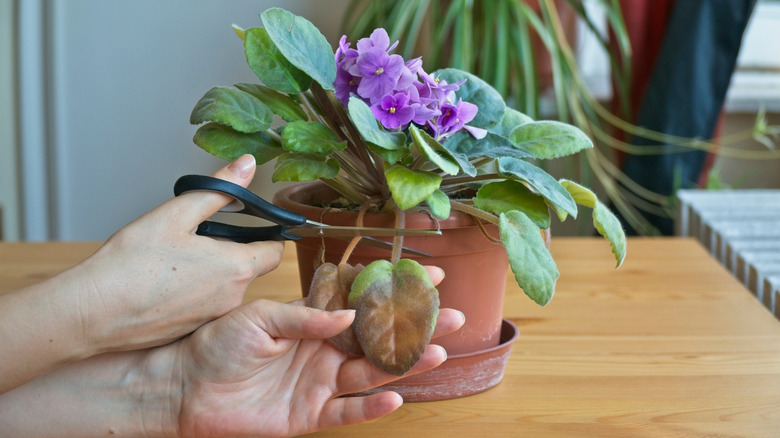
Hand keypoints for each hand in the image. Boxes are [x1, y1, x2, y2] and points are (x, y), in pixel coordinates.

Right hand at [75, 154, 283, 352]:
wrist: (92, 313)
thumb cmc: (130, 263)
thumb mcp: (176, 213)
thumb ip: (218, 189)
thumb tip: (247, 164)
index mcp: (235, 267)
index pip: (275, 251)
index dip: (269, 234)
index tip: (253, 222)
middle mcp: (232, 298)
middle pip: (249, 268)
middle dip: (233, 249)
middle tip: (199, 235)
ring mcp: (212, 318)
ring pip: (226, 287)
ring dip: (212, 270)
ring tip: (174, 259)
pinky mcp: (192, 332)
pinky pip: (205, 306)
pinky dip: (194, 291)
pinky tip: (164, 282)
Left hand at [172, 268, 461, 436]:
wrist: (185, 387)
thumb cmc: (217, 344)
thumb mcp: (259, 317)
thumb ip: (305, 316)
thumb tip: (347, 315)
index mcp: (314, 320)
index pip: (363, 302)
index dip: (394, 290)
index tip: (428, 277)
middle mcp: (324, 350)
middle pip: (379, 338)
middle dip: (416, 327)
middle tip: (453, 316)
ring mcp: (320, 383)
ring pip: (372, 373)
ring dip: (406, 364)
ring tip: (438, 352)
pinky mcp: (310, 414)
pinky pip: (348, 411)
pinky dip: (372, 407)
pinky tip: (397, 396)